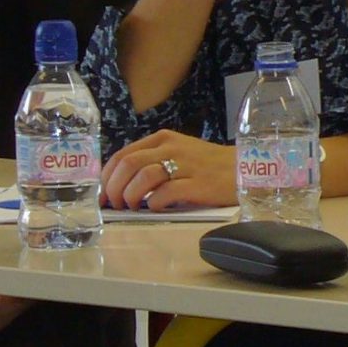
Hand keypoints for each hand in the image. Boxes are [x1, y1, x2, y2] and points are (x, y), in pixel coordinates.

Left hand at [102, 129, 237, 210]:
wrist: (243, 168)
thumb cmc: (207, 165)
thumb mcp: (178, 152)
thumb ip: (152, 161)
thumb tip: (120, 184)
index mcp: (163, 139)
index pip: (123, 155)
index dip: (107, 177)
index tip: (104, 194)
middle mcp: (172, 148)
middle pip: (129, 164)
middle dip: (114, 188)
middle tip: (114, 204)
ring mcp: (185, 165)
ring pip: (143, 177)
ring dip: (130, 196)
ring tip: (131, 207)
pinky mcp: (197, 184)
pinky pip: (165, 193)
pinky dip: (153, 203)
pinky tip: (155, 208)